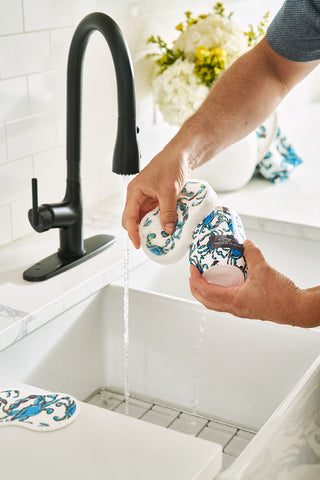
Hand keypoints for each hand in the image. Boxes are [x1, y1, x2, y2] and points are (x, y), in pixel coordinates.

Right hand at [122, 145, 191, 248]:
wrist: (180, 156)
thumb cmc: (170, 165)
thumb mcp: (169, 191)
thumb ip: (168, 211)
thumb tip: (167, 229)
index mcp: (134, 192)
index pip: (128, 217)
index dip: (132, 232)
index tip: (138, 243)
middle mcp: (138, 197)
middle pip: (134, 220)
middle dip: (140, 232)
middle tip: (150, 243)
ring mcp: (147, 199)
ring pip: (145, 218)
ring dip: (152, 227)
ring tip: (160, 237)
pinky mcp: (156, 200)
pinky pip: (155, 214)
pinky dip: (160, 222)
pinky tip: (167, 226)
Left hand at [189, 239, 306, 326]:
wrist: (297, 308)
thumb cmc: (282, 296)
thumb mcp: (264, 269)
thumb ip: (253, 253)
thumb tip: (245, 243)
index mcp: (234, 300)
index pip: (207, 291)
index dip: (196, 279)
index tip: (192, 268)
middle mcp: (235, 308)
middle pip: (206, 301)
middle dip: (196, 288)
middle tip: (192, 275)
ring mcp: (241, 310)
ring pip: (216, 304)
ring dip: (206, 293)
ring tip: (204, 279)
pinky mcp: (247, 309)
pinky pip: (226, 303)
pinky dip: (219, 294)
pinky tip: (225, 283)